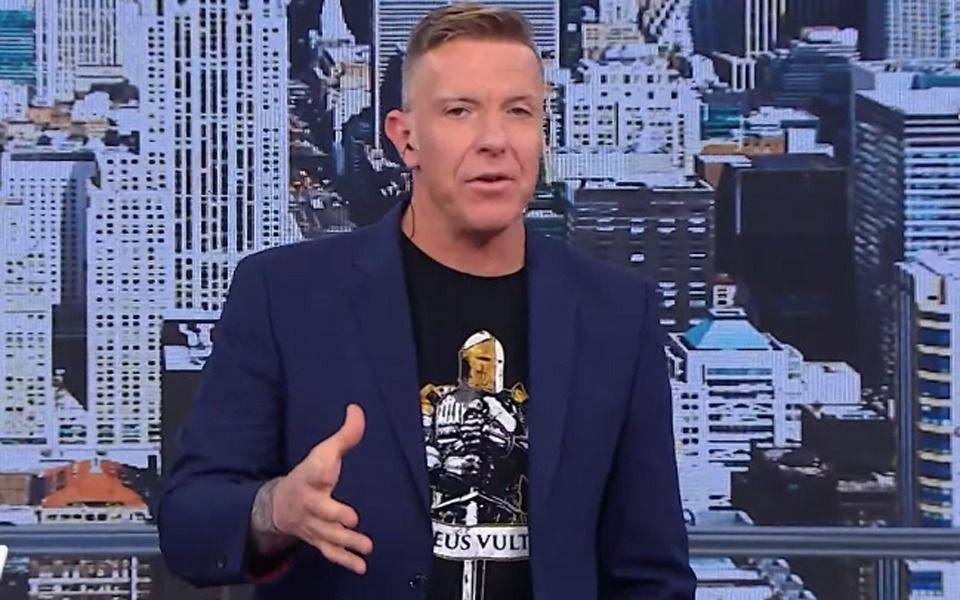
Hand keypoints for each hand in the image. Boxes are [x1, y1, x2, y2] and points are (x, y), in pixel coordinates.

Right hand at [271, 404, 372, 574]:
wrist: (279, 504)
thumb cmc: (309, 475)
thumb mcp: (323, 453)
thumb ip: (344, 435)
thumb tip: (356, 410)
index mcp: (310, 476)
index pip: (314, 469)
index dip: (321, 467)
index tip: (330, 466)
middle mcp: (310, 502)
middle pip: (320, 509)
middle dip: (334, 514)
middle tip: (351, 519)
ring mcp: (313, 523)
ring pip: (327, 534)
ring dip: (346, 542)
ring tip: (366, 546)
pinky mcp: (318, 539)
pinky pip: (329, 551)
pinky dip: (344, 560)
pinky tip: (361, 565)